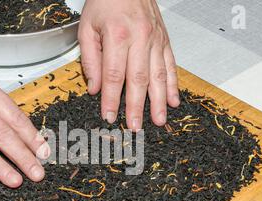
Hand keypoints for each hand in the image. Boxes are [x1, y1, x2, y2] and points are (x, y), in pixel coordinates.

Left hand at [78, 0, 179, 130]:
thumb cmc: (106, 1)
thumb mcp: (87, 27)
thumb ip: (90, 59)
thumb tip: (94, 88)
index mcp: (118, 35)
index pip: (114, 76)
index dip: (112, 99)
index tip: (109, 116)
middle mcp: (140, 38)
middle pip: (138, 80)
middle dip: (137, 107)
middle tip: (135, 126)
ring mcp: (155, 40)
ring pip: (158, 76)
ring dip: (159, 101)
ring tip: (159, 120)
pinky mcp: (164, 40)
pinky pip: (171, 65)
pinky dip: (173, 85)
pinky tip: (173, 100)